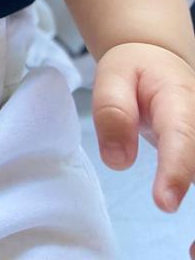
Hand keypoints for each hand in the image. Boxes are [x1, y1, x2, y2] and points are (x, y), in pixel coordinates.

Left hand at [93, 41, 194, 257]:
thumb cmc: (135, 69)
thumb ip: (113, 111)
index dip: (177, 170)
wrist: (158, 59)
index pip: (183, 137)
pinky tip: (193, 247)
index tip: (165, 202)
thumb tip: (117, 160)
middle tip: (191, 249)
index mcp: (180, 101)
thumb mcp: (113, 75)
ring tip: (192, 252)